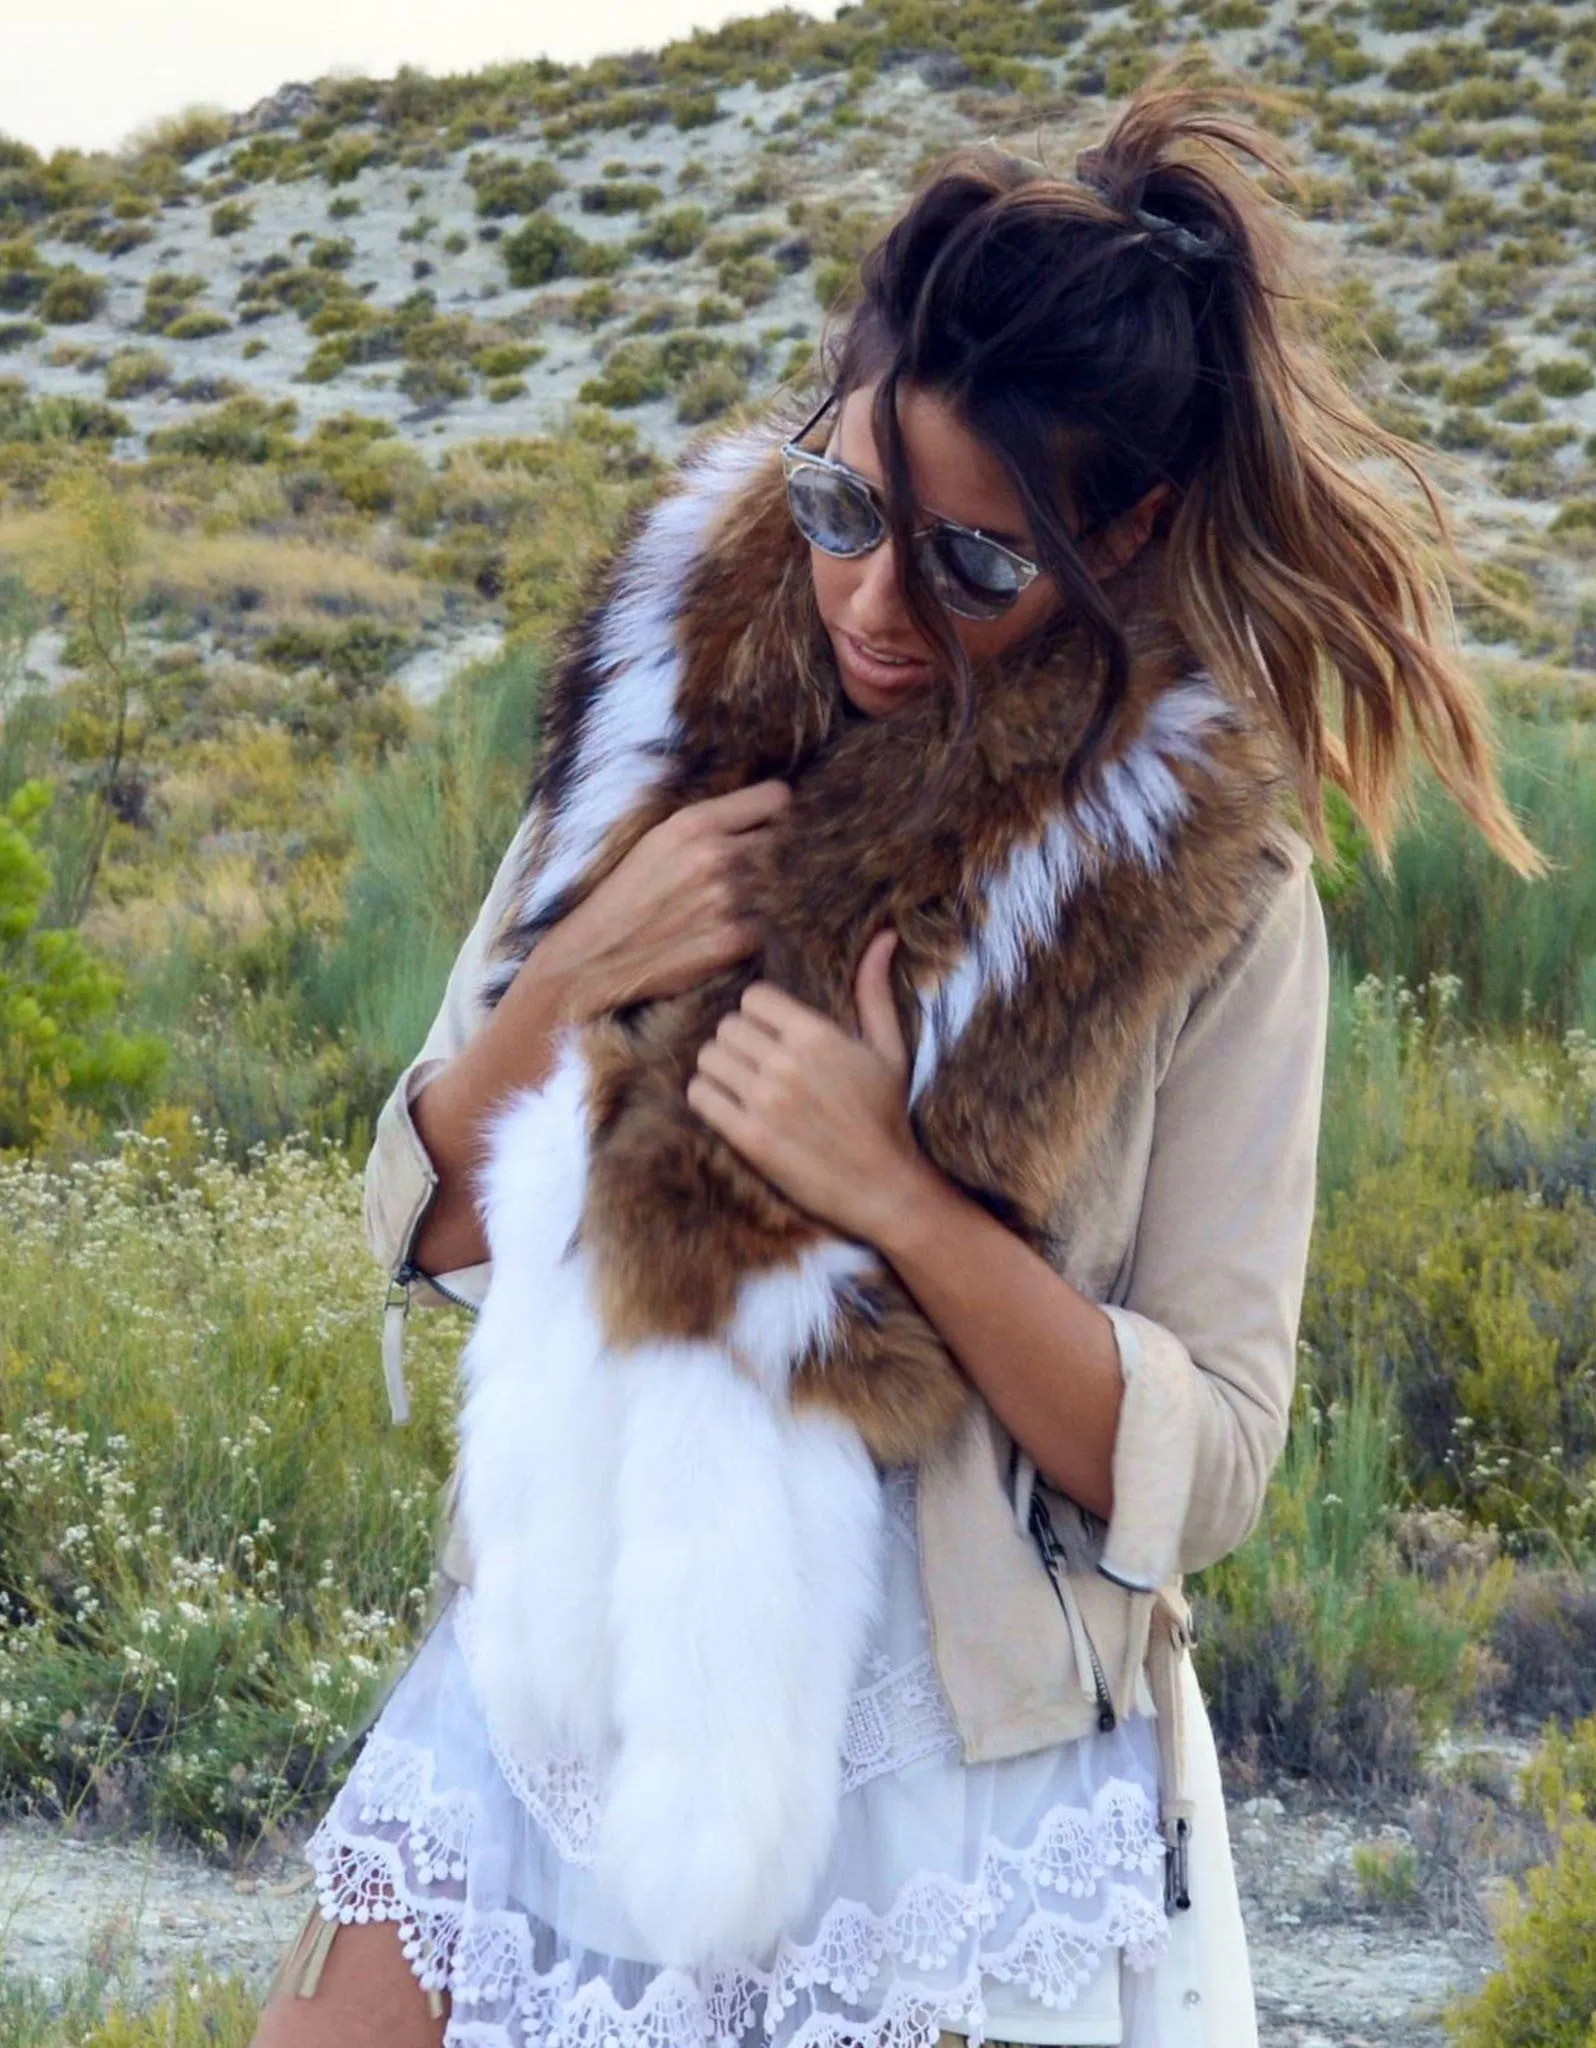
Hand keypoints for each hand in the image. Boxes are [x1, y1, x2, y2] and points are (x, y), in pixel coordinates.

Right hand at [540, 779, 790, 1014]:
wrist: (597, 954)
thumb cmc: (628, 893)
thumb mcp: (658, 838)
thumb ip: (710, 822)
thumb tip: (762, 808)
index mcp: (696, 823)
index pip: (777, 799)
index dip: (778, 812)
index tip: (772, 824)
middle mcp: (718, 856)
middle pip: (788, 840)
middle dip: (781, 851)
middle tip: (764, 865)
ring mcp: (730, 900)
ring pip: (786, 883)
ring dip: (773, 891)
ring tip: (743, 898)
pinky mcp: (736, 940)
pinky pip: (773, 922)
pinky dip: (761, 925)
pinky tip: (734, 926)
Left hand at [685, 928, 932, 1248]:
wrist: (884, 1186)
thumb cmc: (887, 1116)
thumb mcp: (889, 1050)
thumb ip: (874, 992)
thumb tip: (883, 937)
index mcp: (817, 1036)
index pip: (754, 999)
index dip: (760, 1015)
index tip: (773, 1034)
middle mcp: (787, 1064)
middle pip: (727, 1028)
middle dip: (739, 1043)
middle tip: (756, 1063)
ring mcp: (765, 1102)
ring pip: (709, 1059)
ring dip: (720, 1070)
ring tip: (741, 1084)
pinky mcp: (750, 1138)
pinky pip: (701, 1096)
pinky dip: (708, 1097)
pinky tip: (728, 1106)